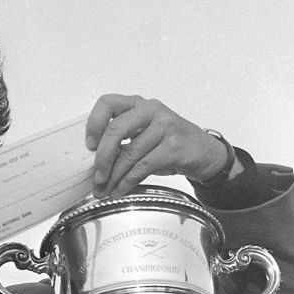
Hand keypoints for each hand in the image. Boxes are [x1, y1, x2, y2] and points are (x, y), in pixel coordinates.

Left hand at [85, 94, 228, 198]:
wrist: (204, 152)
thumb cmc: (169, 144)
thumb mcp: (144, 134)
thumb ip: (122, 141)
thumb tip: (94, 165)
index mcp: (138, 104)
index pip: (108, 103)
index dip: (94, 124)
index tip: (89, 146)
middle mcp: (150, 110)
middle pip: (115, 130)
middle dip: (102, 159)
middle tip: (96, 178)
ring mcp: (164, 127)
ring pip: (129, 154)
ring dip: (114, 177)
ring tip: (106, 190)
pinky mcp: (173, 147)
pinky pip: (142, 167)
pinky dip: (128, 182)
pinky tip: (121, 190)